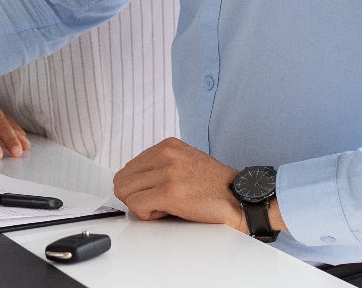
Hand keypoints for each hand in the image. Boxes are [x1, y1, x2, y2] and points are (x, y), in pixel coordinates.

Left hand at [113, 138, 284, 234]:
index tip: (155, 193)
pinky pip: (136, 206)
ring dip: (142, 205)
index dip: (139, 187)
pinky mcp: (169, 192)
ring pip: (125, 192)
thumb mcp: (184, 163)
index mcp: (168, 145)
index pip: (128, 168)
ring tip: (166, 206)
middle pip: (121, 180)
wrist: (239, 200)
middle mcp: (165, 154)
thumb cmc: (213, 187)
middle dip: (136, 196)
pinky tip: (168, 212)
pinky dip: (148, 214)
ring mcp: (167, 172)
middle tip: (158, 203)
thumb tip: (131, 181)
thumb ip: (159, 166)